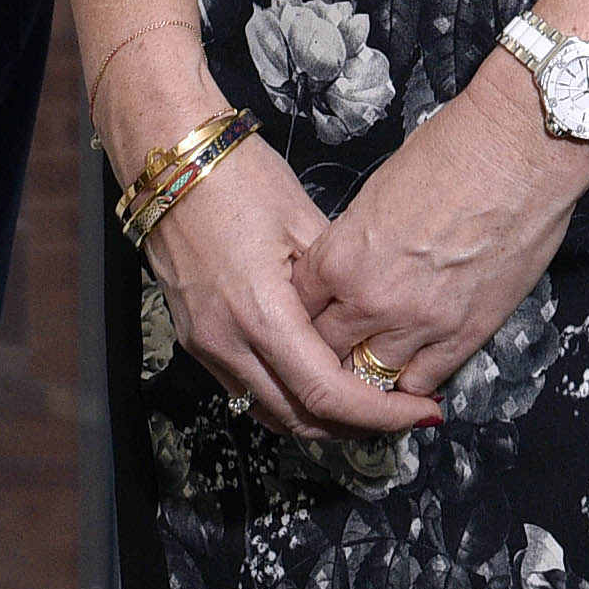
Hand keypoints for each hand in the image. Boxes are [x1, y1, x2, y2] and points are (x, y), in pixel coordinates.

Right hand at [146, 136, 428, 443]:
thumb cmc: (239, 178)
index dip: (378, 415)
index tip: (419, 412)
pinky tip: (315, 377)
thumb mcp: (305, 223)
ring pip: (269, 412)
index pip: (327, 394)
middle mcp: (228, 343)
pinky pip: (245, 389)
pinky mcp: (195, 340)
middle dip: (354, 426)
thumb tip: (369, 323)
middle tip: (397, 412)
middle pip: (299, 419)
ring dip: (318, 417)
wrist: (169, 162)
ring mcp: (205, 346)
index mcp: (262, 315)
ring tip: (363, 401)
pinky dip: (285, 396)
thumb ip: (337, 284)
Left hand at [301, 62, 588, 411]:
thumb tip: (352, 264)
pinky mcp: (466, 334)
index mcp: (340, 258)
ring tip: (369, 364)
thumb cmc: (452, 151)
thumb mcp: (378, 191)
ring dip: (367, 371)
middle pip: (325, 351)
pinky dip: (411, 384)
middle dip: (326, 348)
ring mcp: (420, 324)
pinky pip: (423, 382)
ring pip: (370, 377)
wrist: (519, 150)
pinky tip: (410, 374)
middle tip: (334, 346)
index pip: (298, 307)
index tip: (310, 312)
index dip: (301, 311)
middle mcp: (371, 300)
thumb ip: (354, 241)